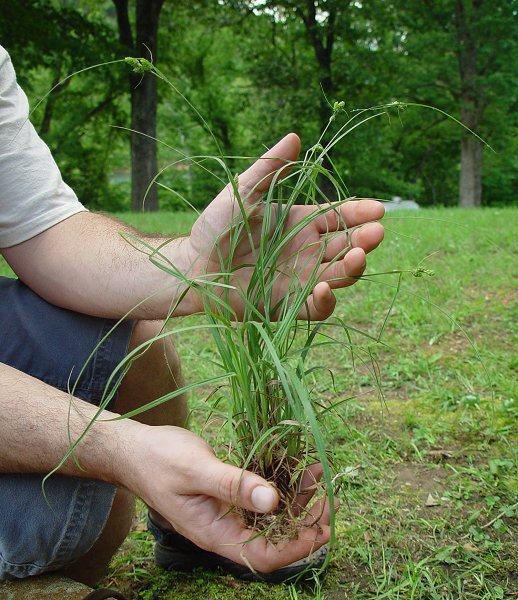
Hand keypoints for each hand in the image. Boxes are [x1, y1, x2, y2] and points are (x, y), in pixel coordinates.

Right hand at [125, 425, 330, 572]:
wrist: (134, 449)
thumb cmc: (159, 460)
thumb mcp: (196, 470)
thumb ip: (233, 485)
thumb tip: (274, 500)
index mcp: (215, 533)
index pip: (264, 555)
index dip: (297, 545)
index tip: (323, 522)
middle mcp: (225, 526)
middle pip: (274, 535)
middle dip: (305, 518)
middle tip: (328, 494)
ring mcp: (227, 509)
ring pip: (270, 512)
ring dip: (296, 496)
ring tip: (316, 471)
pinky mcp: (228, 491)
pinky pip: (260, 492)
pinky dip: (280, 480)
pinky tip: (294, 463)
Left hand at [180, 133, 383, 319]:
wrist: (192, 267)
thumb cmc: (215, 228)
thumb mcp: (242, 193)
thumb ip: (268, 169)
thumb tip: (294, 136)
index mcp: (300, 222)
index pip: (339, 216)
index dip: (359, 212)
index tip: (378, 208)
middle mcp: (307, 251)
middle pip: (345, 246)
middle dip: (364, 239)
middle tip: (376, 232)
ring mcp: (301, 278)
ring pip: (338, 274)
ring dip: (353, 267)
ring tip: (359, 256)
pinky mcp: (290, 304)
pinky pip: (317, 306)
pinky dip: (327, 300)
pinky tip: (326, 287)